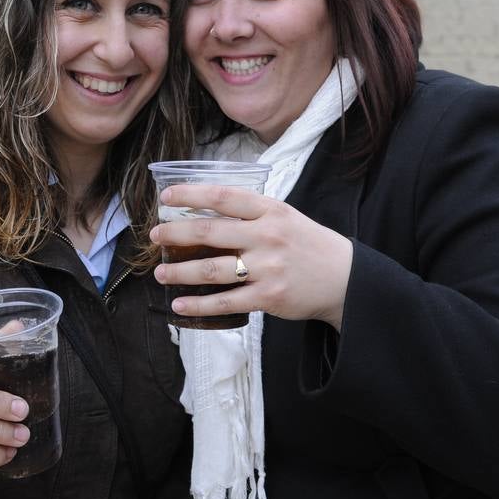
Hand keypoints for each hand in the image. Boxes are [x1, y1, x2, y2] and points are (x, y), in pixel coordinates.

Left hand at [150, 183, 353, 329]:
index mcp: (270, 210)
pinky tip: (179, 304)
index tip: (166, 196)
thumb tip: (203, 210)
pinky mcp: (268, 297)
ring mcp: (267, 268)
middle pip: (210, 231)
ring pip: (211, 269)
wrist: (343, 278)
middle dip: (175, 233)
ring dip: (179, 271)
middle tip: (154, 236)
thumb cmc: (306, 243)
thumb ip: (250, 213)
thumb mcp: (284, 216)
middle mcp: (267, 236)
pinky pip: (225, 302)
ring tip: (160, 272)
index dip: (191, 194)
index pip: (223, 196)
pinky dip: (198, 305)